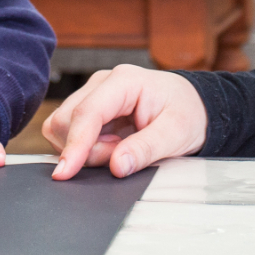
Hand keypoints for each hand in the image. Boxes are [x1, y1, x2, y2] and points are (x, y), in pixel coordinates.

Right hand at [42, 64, 206, 179]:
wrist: (192, 105)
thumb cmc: (187, 113)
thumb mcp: (176, 134)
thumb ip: (146, 149)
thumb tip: (116, 166)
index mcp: (124, 81)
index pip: (87, 113)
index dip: (74, 145)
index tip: (65, 173)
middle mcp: (102, 83)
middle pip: (67, 120)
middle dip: (87, 149)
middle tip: (121, 154)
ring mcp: (93, 94)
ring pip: (62, 127)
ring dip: (85, 149)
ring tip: (119, 148)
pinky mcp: (89, 107)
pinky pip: (69, 132)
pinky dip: (85, 147)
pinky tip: (111, 146)